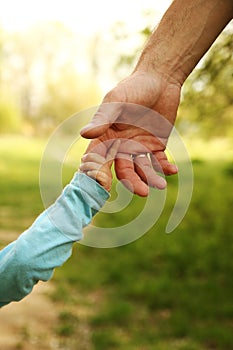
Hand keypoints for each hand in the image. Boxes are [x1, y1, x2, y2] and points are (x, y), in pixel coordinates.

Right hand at [81, 71, 180, 195]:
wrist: (160, 80)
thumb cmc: (134, 87)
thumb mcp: (117, 101)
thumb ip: (103, 118)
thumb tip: (84, 135)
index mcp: (106, 136)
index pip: (99, 158)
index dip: (99, 172)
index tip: (104, 185)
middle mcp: (121, 146)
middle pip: (123, 170)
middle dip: (132, 181)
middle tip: (142, 191)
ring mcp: (138, 148)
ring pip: (142, 169)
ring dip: (150, 178)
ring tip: (160, 185)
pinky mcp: (155, 146)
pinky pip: (159, 162)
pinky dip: (165, 167)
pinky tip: (172, 170)